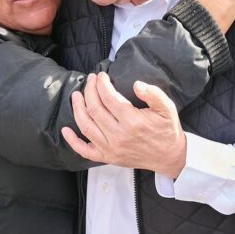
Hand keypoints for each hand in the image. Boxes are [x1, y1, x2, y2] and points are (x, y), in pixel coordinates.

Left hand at [60, 73, 186, 177]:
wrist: (169, 157)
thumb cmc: (167, 130)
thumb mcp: (167, 108)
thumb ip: (153, 94)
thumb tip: (137, 84)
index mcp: (132, 122)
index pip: (108, 98)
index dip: (101, 84)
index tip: (101, 76)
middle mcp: (118, 136)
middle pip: (94, 109)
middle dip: (89, 91)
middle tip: (90, 80)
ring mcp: (110, 148)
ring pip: (85, 126)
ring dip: (78, 108)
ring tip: (76, 95)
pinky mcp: (107, 157)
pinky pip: (84, 151)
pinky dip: (73, 141)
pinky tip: (65, 130)